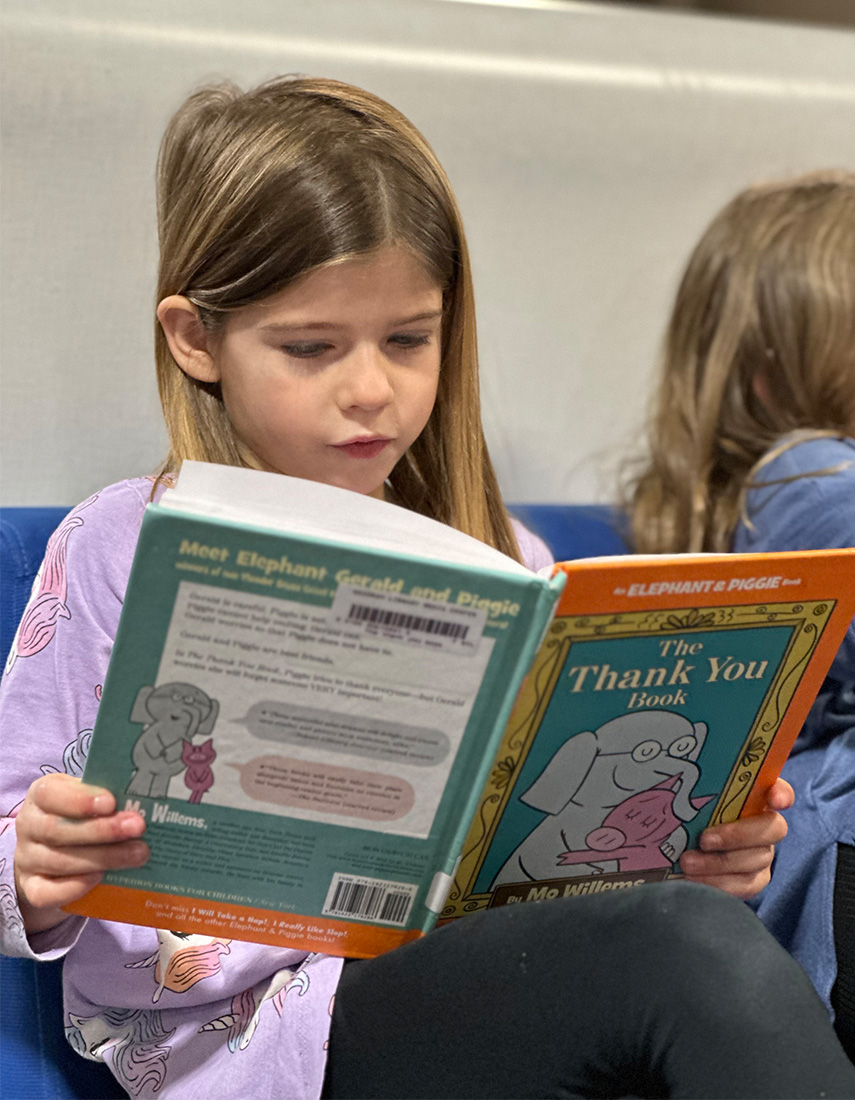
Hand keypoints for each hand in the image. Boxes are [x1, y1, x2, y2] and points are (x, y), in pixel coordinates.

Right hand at [14, 772, 147, 934]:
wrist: (52, 854)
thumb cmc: (79, 817)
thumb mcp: (88, 798)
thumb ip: (106, 798)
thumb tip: (145, 799)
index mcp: (41, 795)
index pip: (50, 794)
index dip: (80, 800)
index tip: (111, 802)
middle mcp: (29, 826)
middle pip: (58, 830)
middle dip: (102, 830)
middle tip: (138, 828)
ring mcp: (27, 859)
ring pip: (60, 861)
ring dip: (102, 858)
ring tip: (137, 855)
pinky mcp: (31, 888)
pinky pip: (46, 893)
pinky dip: (74, 887)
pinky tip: (100, 879)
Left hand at [678, 777, 792, 899]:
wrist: (683, 849)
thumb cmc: (691, 816)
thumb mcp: (694, 801)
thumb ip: (700, 792)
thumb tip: (683, 784)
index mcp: (755, 798)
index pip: (781, 791)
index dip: (782, 794)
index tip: (774, 799)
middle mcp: (765, 826)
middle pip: (772, 829)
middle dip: (738, 835)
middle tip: (704, 840)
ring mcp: (762, 855)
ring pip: (755, 861)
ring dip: (718, 864)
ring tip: (688, 863)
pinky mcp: (753, 881)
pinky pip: (744, 886)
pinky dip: (718, 884)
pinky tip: (694, 880)